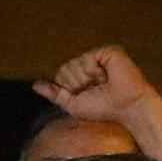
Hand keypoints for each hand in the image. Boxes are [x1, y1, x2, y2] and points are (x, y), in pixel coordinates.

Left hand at [33, 45, 155, 125]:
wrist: (126, 107)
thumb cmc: (103, 109)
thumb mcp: (72, 104)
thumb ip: (54, 94)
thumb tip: (35, 85)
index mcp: (80, 75)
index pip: (59, 76)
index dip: (68, 89)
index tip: (86, 95)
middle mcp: (89, 64)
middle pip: (63, 70)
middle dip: (76, 84)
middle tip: (96, 89)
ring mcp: (98, 56)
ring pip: (73, 64)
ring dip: (86, 79)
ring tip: (103, 83)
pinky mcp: (108, 51)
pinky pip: (86, 59)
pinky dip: (93, 71)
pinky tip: (105, 75)